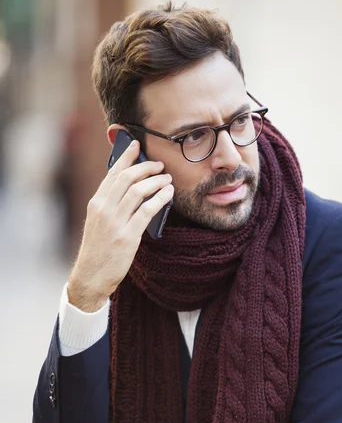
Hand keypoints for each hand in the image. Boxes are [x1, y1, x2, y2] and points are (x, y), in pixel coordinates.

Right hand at [68, 140, 173, 311]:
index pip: (112, 174)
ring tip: (167, 180)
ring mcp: (115, 222)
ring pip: (138, 191)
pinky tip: (168, 195)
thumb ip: (112, 206)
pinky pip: (148, 210)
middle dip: (146, 167)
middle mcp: (104, 209)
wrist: (91, 276)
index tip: (136, 145)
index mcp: (96, 204)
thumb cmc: (98, 250)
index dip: (125, 157)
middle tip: (159, 165)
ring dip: (156, 181)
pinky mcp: (128, 236)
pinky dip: (160, 199)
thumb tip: (134, 188)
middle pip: (127, 178)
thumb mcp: (99, 223)